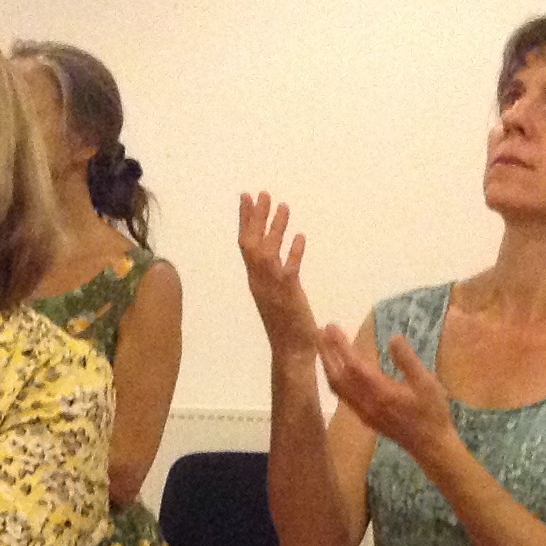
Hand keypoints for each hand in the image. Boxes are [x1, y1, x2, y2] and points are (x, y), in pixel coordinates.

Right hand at [238, 192, 319, 358]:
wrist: (291, 352)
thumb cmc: (287, 326)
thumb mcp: (278, 294)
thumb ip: (277, 274)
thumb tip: (279, 257)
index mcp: (255, 280)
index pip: (245, 244)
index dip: (245, 220)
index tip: (247, 198)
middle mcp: (259, 281)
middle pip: (252, 243)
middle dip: (256, 217)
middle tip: (263, 193)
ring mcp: (272, 288)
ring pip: (267, 252)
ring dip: (274, 228)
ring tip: (283, 205)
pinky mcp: (288, 295)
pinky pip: (288, 269)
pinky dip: (293, 252)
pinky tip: (300, 236)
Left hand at [319, 324, 453, 463]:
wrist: (430, 446)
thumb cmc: (432, 413)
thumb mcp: (427, 383)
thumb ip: (409, 361)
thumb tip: (394, 338)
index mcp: (381, 392)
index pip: (353, 365)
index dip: (340, 346)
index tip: (331, 327)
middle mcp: (366, 403)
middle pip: (338, 376)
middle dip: (326, 353)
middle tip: (318, 331)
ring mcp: (363, 412)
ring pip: (337, 387)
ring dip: (328, 365)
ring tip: (323, 347)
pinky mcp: (365, 417)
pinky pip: (343, 396)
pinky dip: (335, 379)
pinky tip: (336, 370)